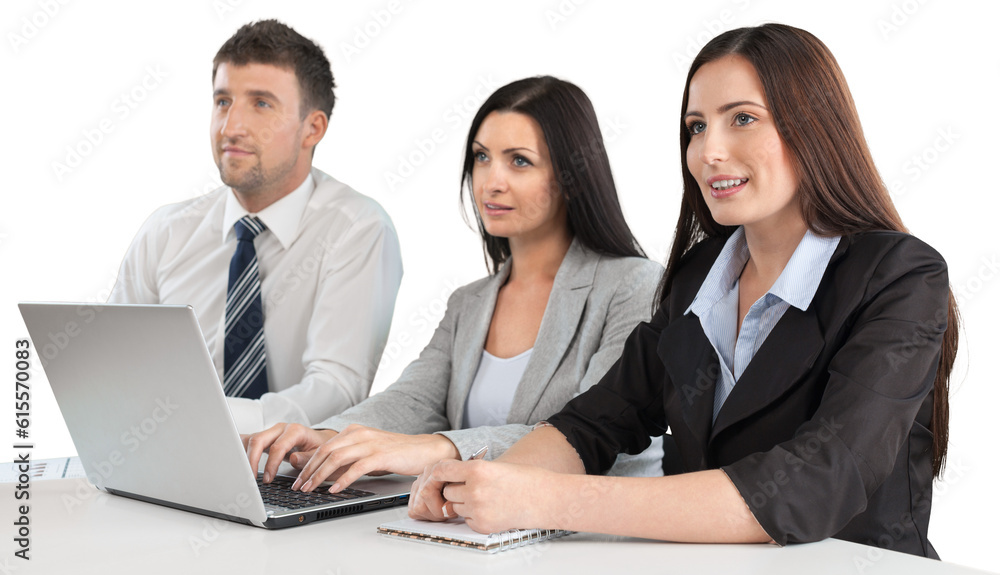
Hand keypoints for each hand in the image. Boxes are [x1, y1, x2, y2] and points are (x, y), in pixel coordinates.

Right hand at [242, 423, 336, 483]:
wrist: (319, 440)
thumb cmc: (319, 447)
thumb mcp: (319, 453)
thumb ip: (308, 457)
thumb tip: (293, 459)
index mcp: (295, 431)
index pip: (277, 447)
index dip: (271, 464)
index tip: (268, 479)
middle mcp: (281, 428)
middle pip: (259, 440)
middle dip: (252, 460)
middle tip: (251, 478)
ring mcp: (271, 431)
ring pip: (251, 440)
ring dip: (245, 456)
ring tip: (243, 472)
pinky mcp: (266, 437)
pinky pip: (250, 441)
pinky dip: (241, 449)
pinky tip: (234, 457)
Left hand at [290, 424, 460, 492]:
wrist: (423, 449)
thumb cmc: (395, 453)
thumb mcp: (366, 452)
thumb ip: (347, 459)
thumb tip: (324, 473)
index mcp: (354, 430)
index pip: (324, 446)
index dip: (308, 464)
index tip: (299, 479)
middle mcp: (359, 433)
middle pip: (326, 451)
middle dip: (309, 470)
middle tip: (299, 486)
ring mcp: (370, 443)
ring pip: (337, 458)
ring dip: (320, 476)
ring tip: (311, 489)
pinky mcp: (381, 455)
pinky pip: (356, 467)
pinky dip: (342, 480)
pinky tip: (335, 490)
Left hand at [408, 459, 555, 533]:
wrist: (546, 498)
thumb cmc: (525, 479)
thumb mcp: (495, 466)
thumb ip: (471, 471)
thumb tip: (447, 475)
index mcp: (477, 470)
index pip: (442, 470)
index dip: (440, 472)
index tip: (441, 474)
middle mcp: (474, 489)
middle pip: (447, 490)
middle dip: (455, 488)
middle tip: (472, 486)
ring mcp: (478, 509)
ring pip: (456, 506)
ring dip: (464, 503)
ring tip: (486, 497)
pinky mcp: (482, 525)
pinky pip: (467, 520)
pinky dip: (474, 515)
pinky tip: (491, 508)